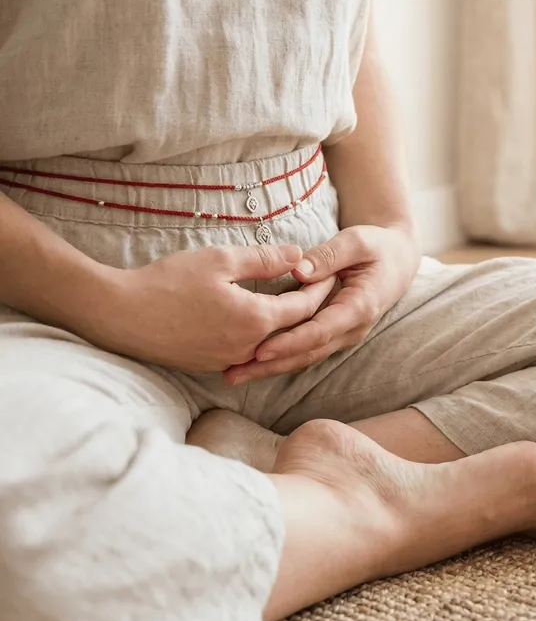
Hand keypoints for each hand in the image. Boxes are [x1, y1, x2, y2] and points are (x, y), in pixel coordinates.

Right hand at [90, 245, 335, 372]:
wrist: (119, 315)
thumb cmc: (167, 282)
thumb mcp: (220, 260)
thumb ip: (264, 258)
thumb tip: (300, 255)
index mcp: (256, 321)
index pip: (305, 308)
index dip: (320, 288)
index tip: (331, 273)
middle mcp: (249, 348)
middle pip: (292, 329)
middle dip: (309, 307)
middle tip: (321, 286)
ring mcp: (229, 361)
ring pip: (271, 343)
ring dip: (285, 324)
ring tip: (296, 301)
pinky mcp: (211, 366)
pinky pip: (248, 351)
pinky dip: (261, 336)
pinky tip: (259, 318)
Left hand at [223, 223, 419, 383]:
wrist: (398, 261)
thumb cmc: (377, 247)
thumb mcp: (357, 241)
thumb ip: (329, 255)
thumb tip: (298, 271)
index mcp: (360, 306)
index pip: (321, 331)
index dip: (290, 342)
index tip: (259, 350)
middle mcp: (353, 328)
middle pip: (309, 353)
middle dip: (271, 366)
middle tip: (234, 374)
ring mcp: (345, 334)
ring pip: (306, 357)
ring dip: (271, 369)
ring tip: (234, 376)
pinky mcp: (335, 334)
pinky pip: (306, 350)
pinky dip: (281, 359)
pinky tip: (253, 365)